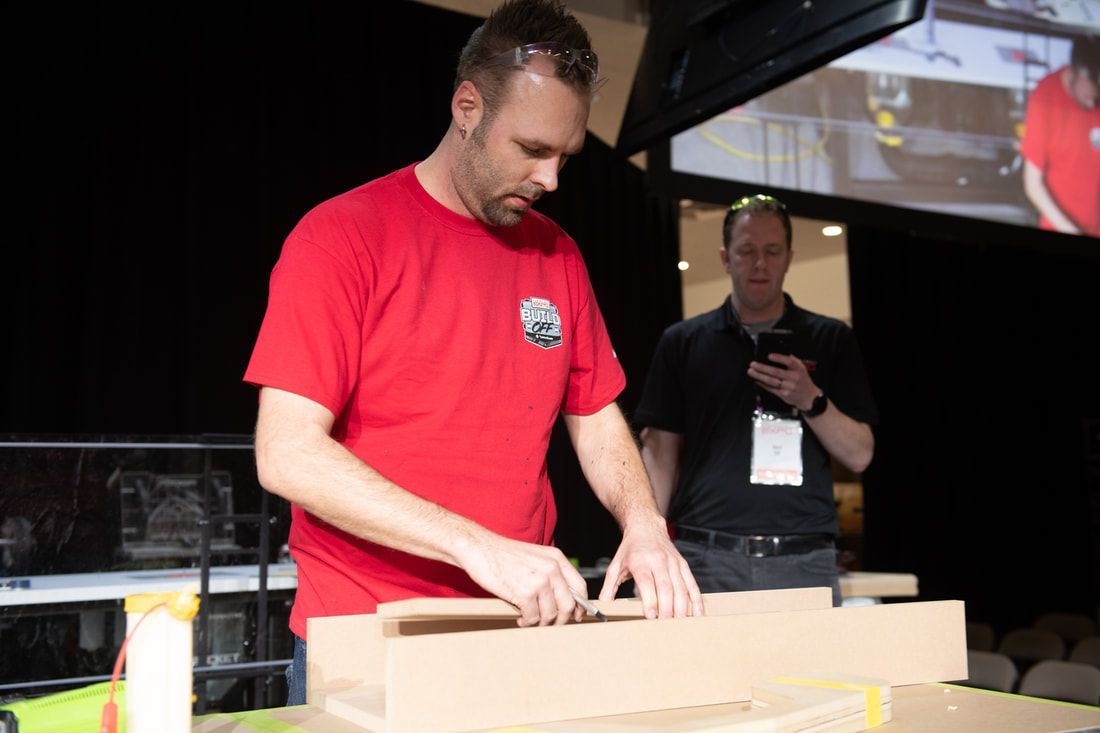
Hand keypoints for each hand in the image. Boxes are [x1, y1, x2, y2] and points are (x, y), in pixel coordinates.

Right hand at [458, 534, 586, 626]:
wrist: (479, 548)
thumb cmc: (504, 555)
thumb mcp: (535, 557)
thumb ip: (551, 573)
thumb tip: (563, 601)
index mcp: (556, 558)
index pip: (580, 587)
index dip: (580, 606)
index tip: (576, 616)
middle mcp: (552, 569)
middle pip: (569, 605)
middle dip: (561, 621)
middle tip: (550, 625)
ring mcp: (539, 581)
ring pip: (551, 615)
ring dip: (541, 623)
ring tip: (530, 620)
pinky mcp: (525, 593)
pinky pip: (533, 618)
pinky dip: (527, 622)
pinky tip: (520, 618)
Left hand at [597, 515, 702, 618]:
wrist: (646, 527)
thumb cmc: (630, 549)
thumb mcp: (616, 565)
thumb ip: (609, 587)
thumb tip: (603, 607)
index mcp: (640, 560)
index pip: (647, 582)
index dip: (650, 600)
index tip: (651, 617)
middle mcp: (658, 560)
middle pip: (666, 588)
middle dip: (667, 609)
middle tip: (665, 627)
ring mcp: (673, 563)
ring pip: (681, 588)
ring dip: (682, 608)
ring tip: (679, 625)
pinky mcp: (683, 565)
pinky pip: (692, 584)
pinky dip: (696, 600)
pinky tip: (697, 614)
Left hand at [747, 353, 816, 411]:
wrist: (809, 397)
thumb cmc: (803, 380)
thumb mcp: (801, 368)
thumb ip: (792, 360)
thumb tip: (780, 352)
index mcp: (798, 369)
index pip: (789, 361)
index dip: (779, 358)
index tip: (769, 356)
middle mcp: (793, 378)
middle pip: (776, 372)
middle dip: (762, 368)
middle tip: (753, 364)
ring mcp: (788, 387)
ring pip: (771, 381)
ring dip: (759, 376)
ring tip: (751, 371)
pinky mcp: (784, 395)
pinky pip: (771, 389)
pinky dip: (763, 384)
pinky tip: (757, 381)